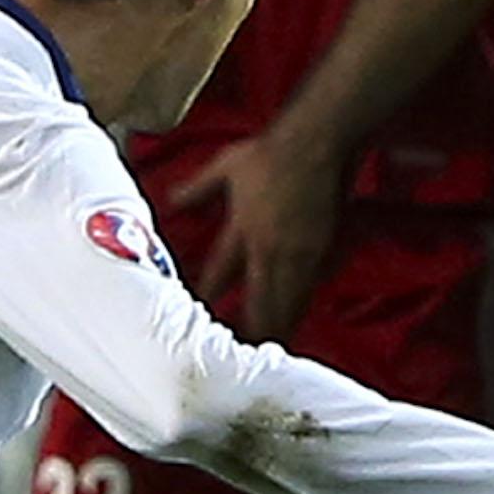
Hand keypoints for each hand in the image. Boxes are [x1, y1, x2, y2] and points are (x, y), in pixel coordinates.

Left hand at [177, 128, 342, 340]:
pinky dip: (301, 304)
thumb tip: (171, 200)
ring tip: (268, 347)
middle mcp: (268, 248)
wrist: (315, 143)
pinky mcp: (322, 249)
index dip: (210, 296)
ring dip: (276, 324)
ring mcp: (298, 252)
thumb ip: (196, 189)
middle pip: (258, 301)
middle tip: (241, 350)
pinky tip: (297, 315)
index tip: (202, 314)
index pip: (220, 273)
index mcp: (241, 229)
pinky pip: (311, 286)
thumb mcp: (225, 166)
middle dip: (249, 328)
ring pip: (286, 301)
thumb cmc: (270, 152)